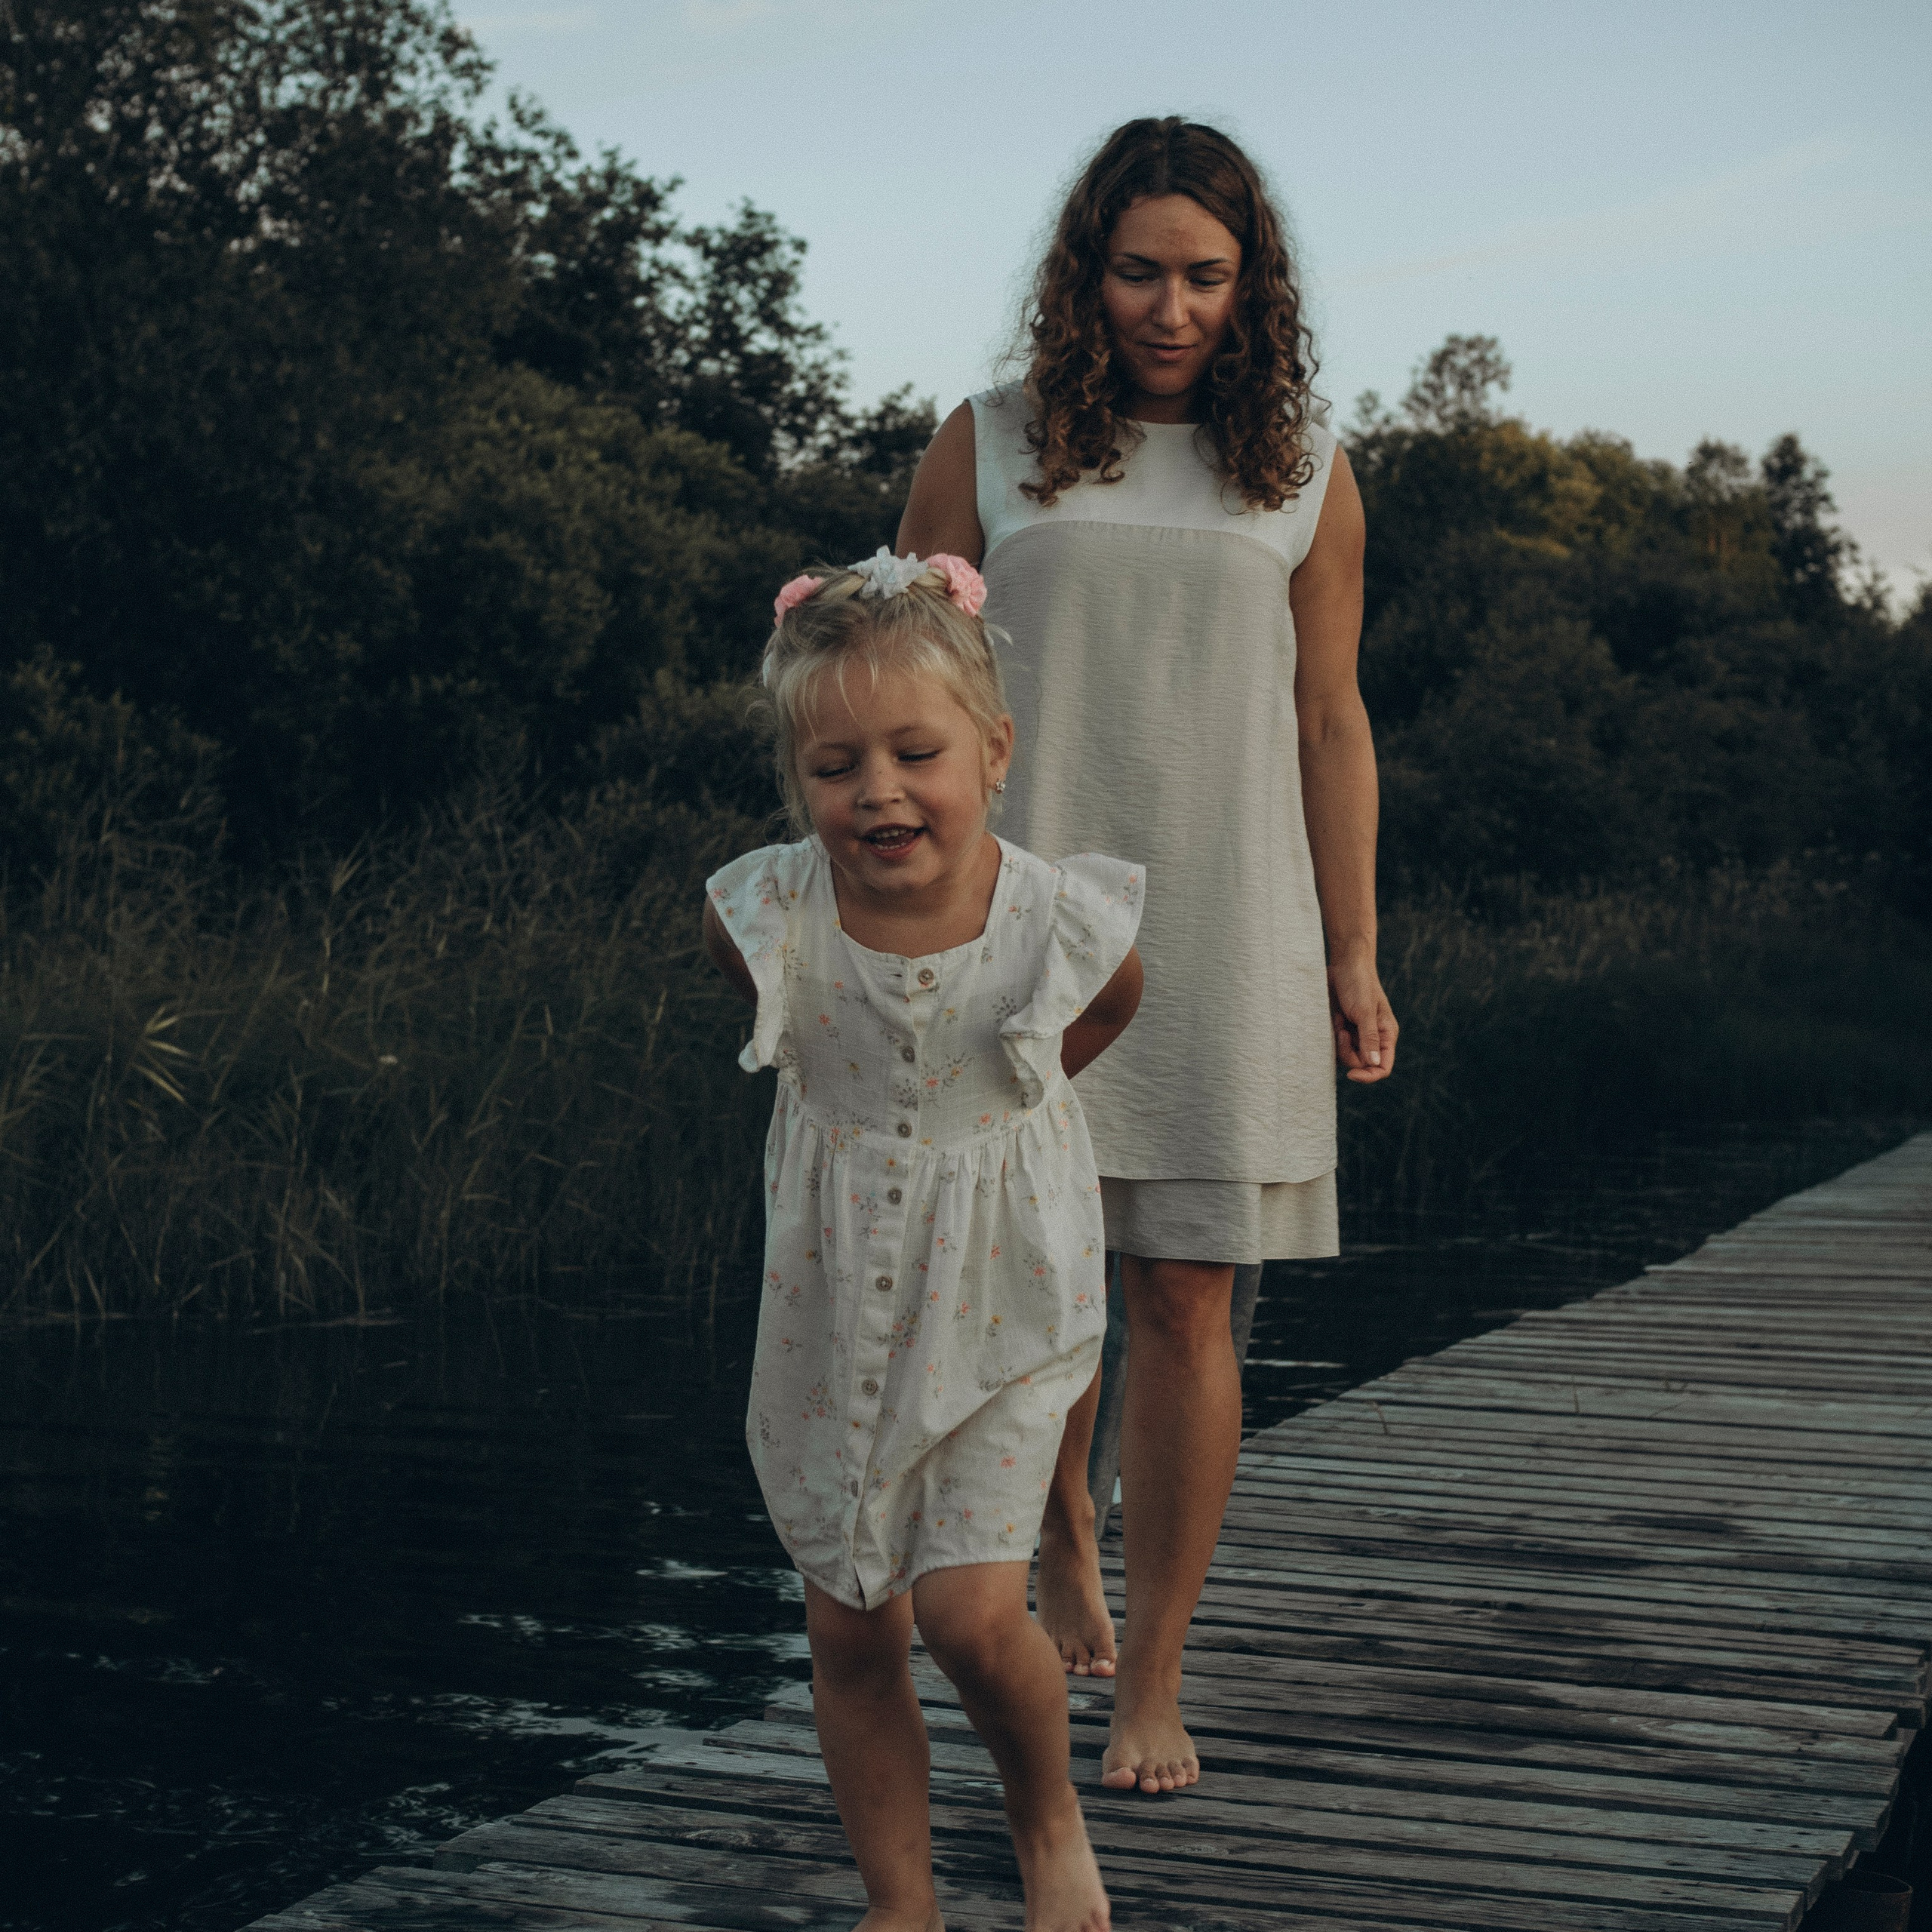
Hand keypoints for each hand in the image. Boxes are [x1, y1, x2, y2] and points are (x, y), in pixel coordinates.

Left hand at [1329, 951, 1396, 1083]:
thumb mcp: (1364, 1011)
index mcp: (1385, 1035)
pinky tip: (1333, 1019)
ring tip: (1338, 1021)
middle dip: (1347, 1052)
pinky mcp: (1342, 1027)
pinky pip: (1334, 1045)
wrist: (1344, 963)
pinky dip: (1331, 1037)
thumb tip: (1373, 1064)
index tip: (1351, 1075)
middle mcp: (1373, 1037)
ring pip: (1345, 1056)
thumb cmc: (1359, 983)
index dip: (1369, 1075)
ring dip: (1338, 1043)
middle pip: (1360, 1063)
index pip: (1382, 1067)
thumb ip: (1369, 1038)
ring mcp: (1356, 1033)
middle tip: (1341, 1031)